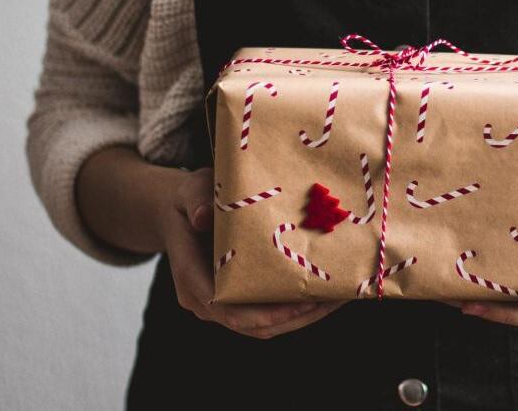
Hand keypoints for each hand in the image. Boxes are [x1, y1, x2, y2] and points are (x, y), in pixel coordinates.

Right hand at [159, 167, 347, 338]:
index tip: (299, 304)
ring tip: (334, 298)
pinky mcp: (237, 301)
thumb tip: (203, 216)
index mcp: (189, 276)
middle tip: (330, 298)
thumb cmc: (190, 199)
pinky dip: (294, 310)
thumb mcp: (190, 191)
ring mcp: (220, 305)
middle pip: (252, 325)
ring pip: (263, 327)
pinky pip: (266, 315)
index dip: (264, 313)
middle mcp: (203, 300)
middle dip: (295, 317)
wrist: (183, 212)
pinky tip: (322, 294)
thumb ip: (196, 201)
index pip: (226, 309)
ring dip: (301, 317)